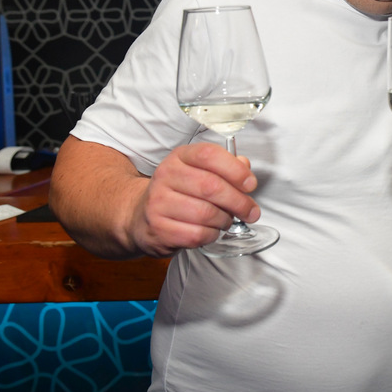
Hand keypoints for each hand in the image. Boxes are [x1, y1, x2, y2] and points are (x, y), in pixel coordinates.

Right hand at [128, 142, 260, 256]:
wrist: (141, 217)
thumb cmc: (179, 192)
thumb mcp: (198, 171)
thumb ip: (225, 167)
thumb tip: (245, 166)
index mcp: (179, 157)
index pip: (209, 155)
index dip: (235, 170)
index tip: (251, 184)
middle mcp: (165, 176)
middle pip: (211, 187)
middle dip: (239, 202)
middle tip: (251, 211)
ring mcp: (159, 203)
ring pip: (206, 214)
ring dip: (225, 220)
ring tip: (226, 220)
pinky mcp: (159, 229)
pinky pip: (197, 235)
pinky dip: (212, 235)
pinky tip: (210, 231)